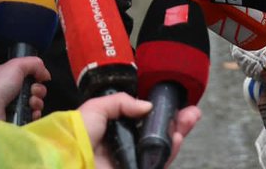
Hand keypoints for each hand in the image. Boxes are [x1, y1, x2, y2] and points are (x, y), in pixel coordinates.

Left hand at [0, 56, 49, 120]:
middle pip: (35, 92)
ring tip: (31, 103)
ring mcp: (14, 108)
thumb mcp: (17, 65)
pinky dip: (35, 115)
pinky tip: (32, 113)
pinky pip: (32, 118)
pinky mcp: (16, 121)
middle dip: (39, 91)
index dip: (37, 79)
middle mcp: (12, 93)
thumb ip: (34, 64)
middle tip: (32, 92)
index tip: (37, 80)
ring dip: (37, 103)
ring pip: (35, 105)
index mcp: (10, 78)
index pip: (30, 78)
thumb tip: (46, 75)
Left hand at [78, 93, 200, 168]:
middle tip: (191, 110)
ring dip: (178, 131)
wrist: (74, 163)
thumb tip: (147, 106)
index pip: (142, 119)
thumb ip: (121, 102)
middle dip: (175, 121)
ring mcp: (133, 159)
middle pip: (157, 132)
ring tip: (191, 117)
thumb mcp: (95, 108)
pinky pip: (159, 161)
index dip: (159, 111)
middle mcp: (126, 144)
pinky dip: (171, 150)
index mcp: (114, 129)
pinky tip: (179, 136)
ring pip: (162, 146)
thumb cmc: (77, 136)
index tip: (172, 102)